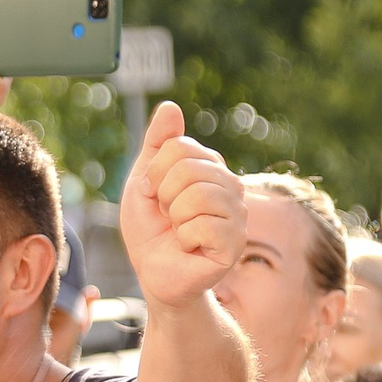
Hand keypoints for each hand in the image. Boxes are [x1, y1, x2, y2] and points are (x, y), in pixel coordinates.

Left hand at [121, 101, 245, 308]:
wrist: (155, 274)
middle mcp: (231, 186)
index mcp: (210, 167)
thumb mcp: (144, 181)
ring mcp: (238, 215)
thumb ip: (157, 144)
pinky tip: (190, 247)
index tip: (153, 195)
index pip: (179, 147)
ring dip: (175, 218)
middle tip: (168, 217)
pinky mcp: (236, 244)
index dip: (154, 173)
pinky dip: (185, 239)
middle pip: (189, 169)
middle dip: (164, 196)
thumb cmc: (151, 229)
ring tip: (178, 231)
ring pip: (199, 196)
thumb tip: (170, 106)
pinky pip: (205, 226)